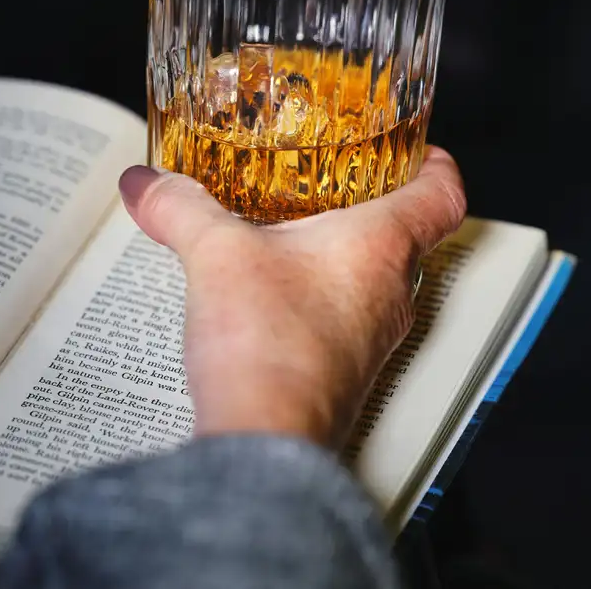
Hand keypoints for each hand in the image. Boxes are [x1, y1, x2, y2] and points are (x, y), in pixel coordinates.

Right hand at [118, 149, 465, 448]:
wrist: (264, 441)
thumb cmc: (269, 348)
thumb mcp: (214, 254)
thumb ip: (180, 207)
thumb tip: (148, 183)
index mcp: (381, 247)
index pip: (443, 194)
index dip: (435, 163)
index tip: (416, 148)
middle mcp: (390, 291)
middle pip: (411, 235)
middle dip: (377, 201)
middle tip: (341, 175)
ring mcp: (371, 335)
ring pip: (377, 277)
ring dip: (344, 250)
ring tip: (296, 226)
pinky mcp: (343, 368)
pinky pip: (346, 315)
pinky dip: (319, 291)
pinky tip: (272, 288)